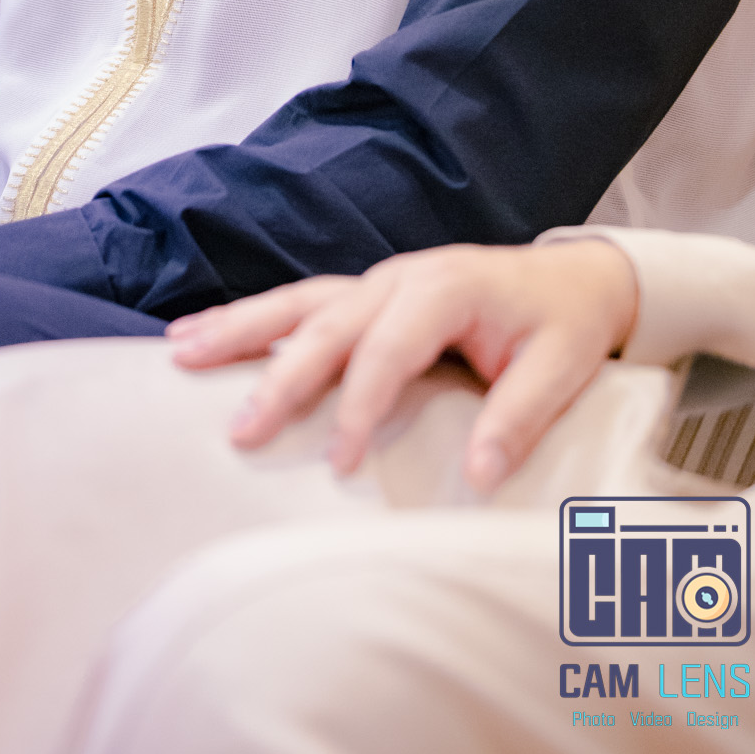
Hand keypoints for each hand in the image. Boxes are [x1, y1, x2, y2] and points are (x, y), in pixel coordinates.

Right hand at [166, 239, 638, 491]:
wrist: (573, 279)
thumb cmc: (561, 324)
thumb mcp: (560, 368)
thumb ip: (519, 417)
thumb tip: (480, 475)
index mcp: (444, 288)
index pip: (389, 349)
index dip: (361, 405)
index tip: (341, 462)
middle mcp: (398, 277)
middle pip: (326, 324)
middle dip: (278, 375)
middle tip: (239, 428)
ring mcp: (376, 281)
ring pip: (296, 303)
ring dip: (238, 328)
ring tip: (180, 351)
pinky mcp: (364, 294)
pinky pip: (298, 305)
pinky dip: (250, 319)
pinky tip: (200, 332)